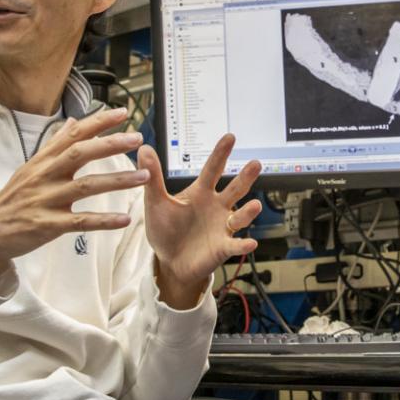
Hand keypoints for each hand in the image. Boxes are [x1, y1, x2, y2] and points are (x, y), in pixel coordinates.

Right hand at [0, 107, 148, 281]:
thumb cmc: (13, 199)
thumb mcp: (31, 167)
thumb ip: (55, 144)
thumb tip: (73, 121)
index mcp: (43, 161)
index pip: (73, 134)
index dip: (98, 122)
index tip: (122, 112)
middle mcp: (45, 176)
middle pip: (80, 154)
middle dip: (110, 144)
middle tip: (136, 138)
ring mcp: (46, 200)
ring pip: (86, 186)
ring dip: (116, 180)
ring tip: (143, 177)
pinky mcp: (48, 225)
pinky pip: (80, 222)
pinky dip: (103, 220)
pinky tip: (124, 219)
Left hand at [136, 134, 262, 309]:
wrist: (169, 262)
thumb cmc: (165, 230)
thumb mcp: (156, 202)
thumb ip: (153, 177)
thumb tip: (144, 148)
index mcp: (201, 192)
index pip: (213, 169)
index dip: (221, 154)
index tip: (230, 137)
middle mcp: (216, 206)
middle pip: (234, 189)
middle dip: (245, 177)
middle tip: (255, 164)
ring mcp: (222, 226)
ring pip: (240, 216)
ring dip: (249, 211)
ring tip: (255, 205)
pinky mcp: (223, 247)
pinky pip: (236, 245)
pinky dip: (243, 245)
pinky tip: (250, 243)